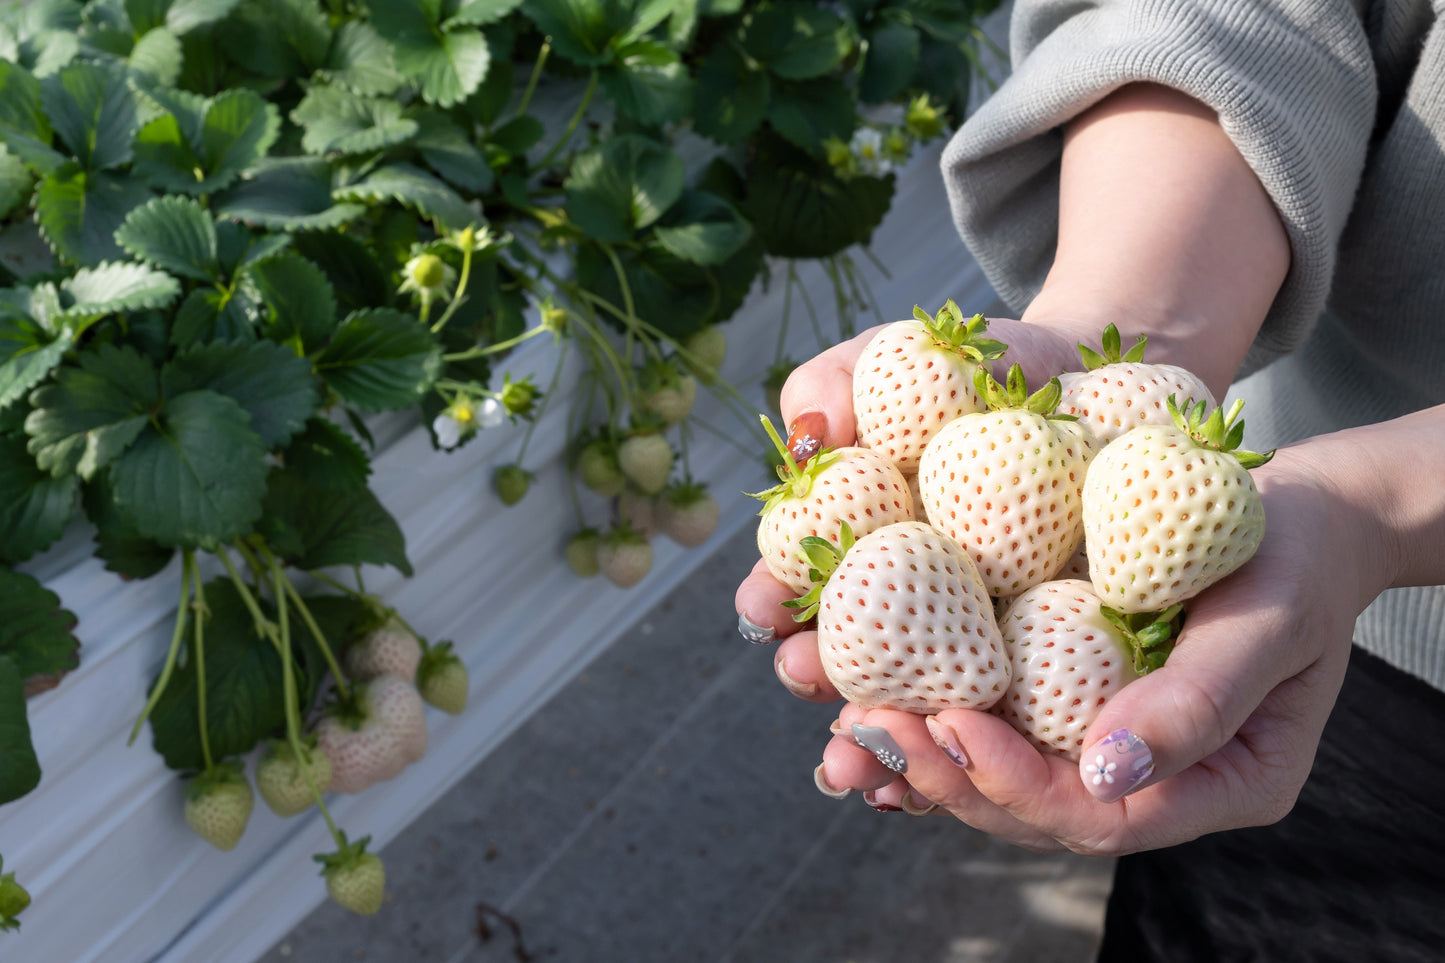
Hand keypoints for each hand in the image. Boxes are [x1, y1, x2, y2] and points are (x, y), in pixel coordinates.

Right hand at [733, 316, 1079, 693]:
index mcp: (850, 540)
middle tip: (804, 671)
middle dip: (816, 673)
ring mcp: (970, 631)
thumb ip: (832, 384)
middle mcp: (901, 597)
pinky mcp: (1043, 648)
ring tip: (875, 727)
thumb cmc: (976, 368)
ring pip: (919, 693)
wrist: (1091, 382)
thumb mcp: (901, 356)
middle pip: (847, 653)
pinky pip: (1010, 696)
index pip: (794, 584)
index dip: (770, 601)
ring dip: (889, 719)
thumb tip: (805, 438)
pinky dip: (985, 725)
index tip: (759, 606)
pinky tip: (975, 738)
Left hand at [735, 319, 1391, 855]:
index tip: (947, 724)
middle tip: (863, 728)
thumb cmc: (1299, 553)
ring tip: (845, 723)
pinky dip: (934, 711)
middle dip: (942, 775)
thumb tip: (1104, 773)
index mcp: (1216, 784)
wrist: (1303, 511)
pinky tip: (870, 691)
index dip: (1012, 782)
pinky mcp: (1071, 696)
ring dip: (918, 756)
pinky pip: (997, 718)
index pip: (1098, 818)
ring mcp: (1106, 742)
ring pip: (1002, 775)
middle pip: (1033, 809)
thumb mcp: (1268, 618)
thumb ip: (1199, 700)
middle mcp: (1151, 778)